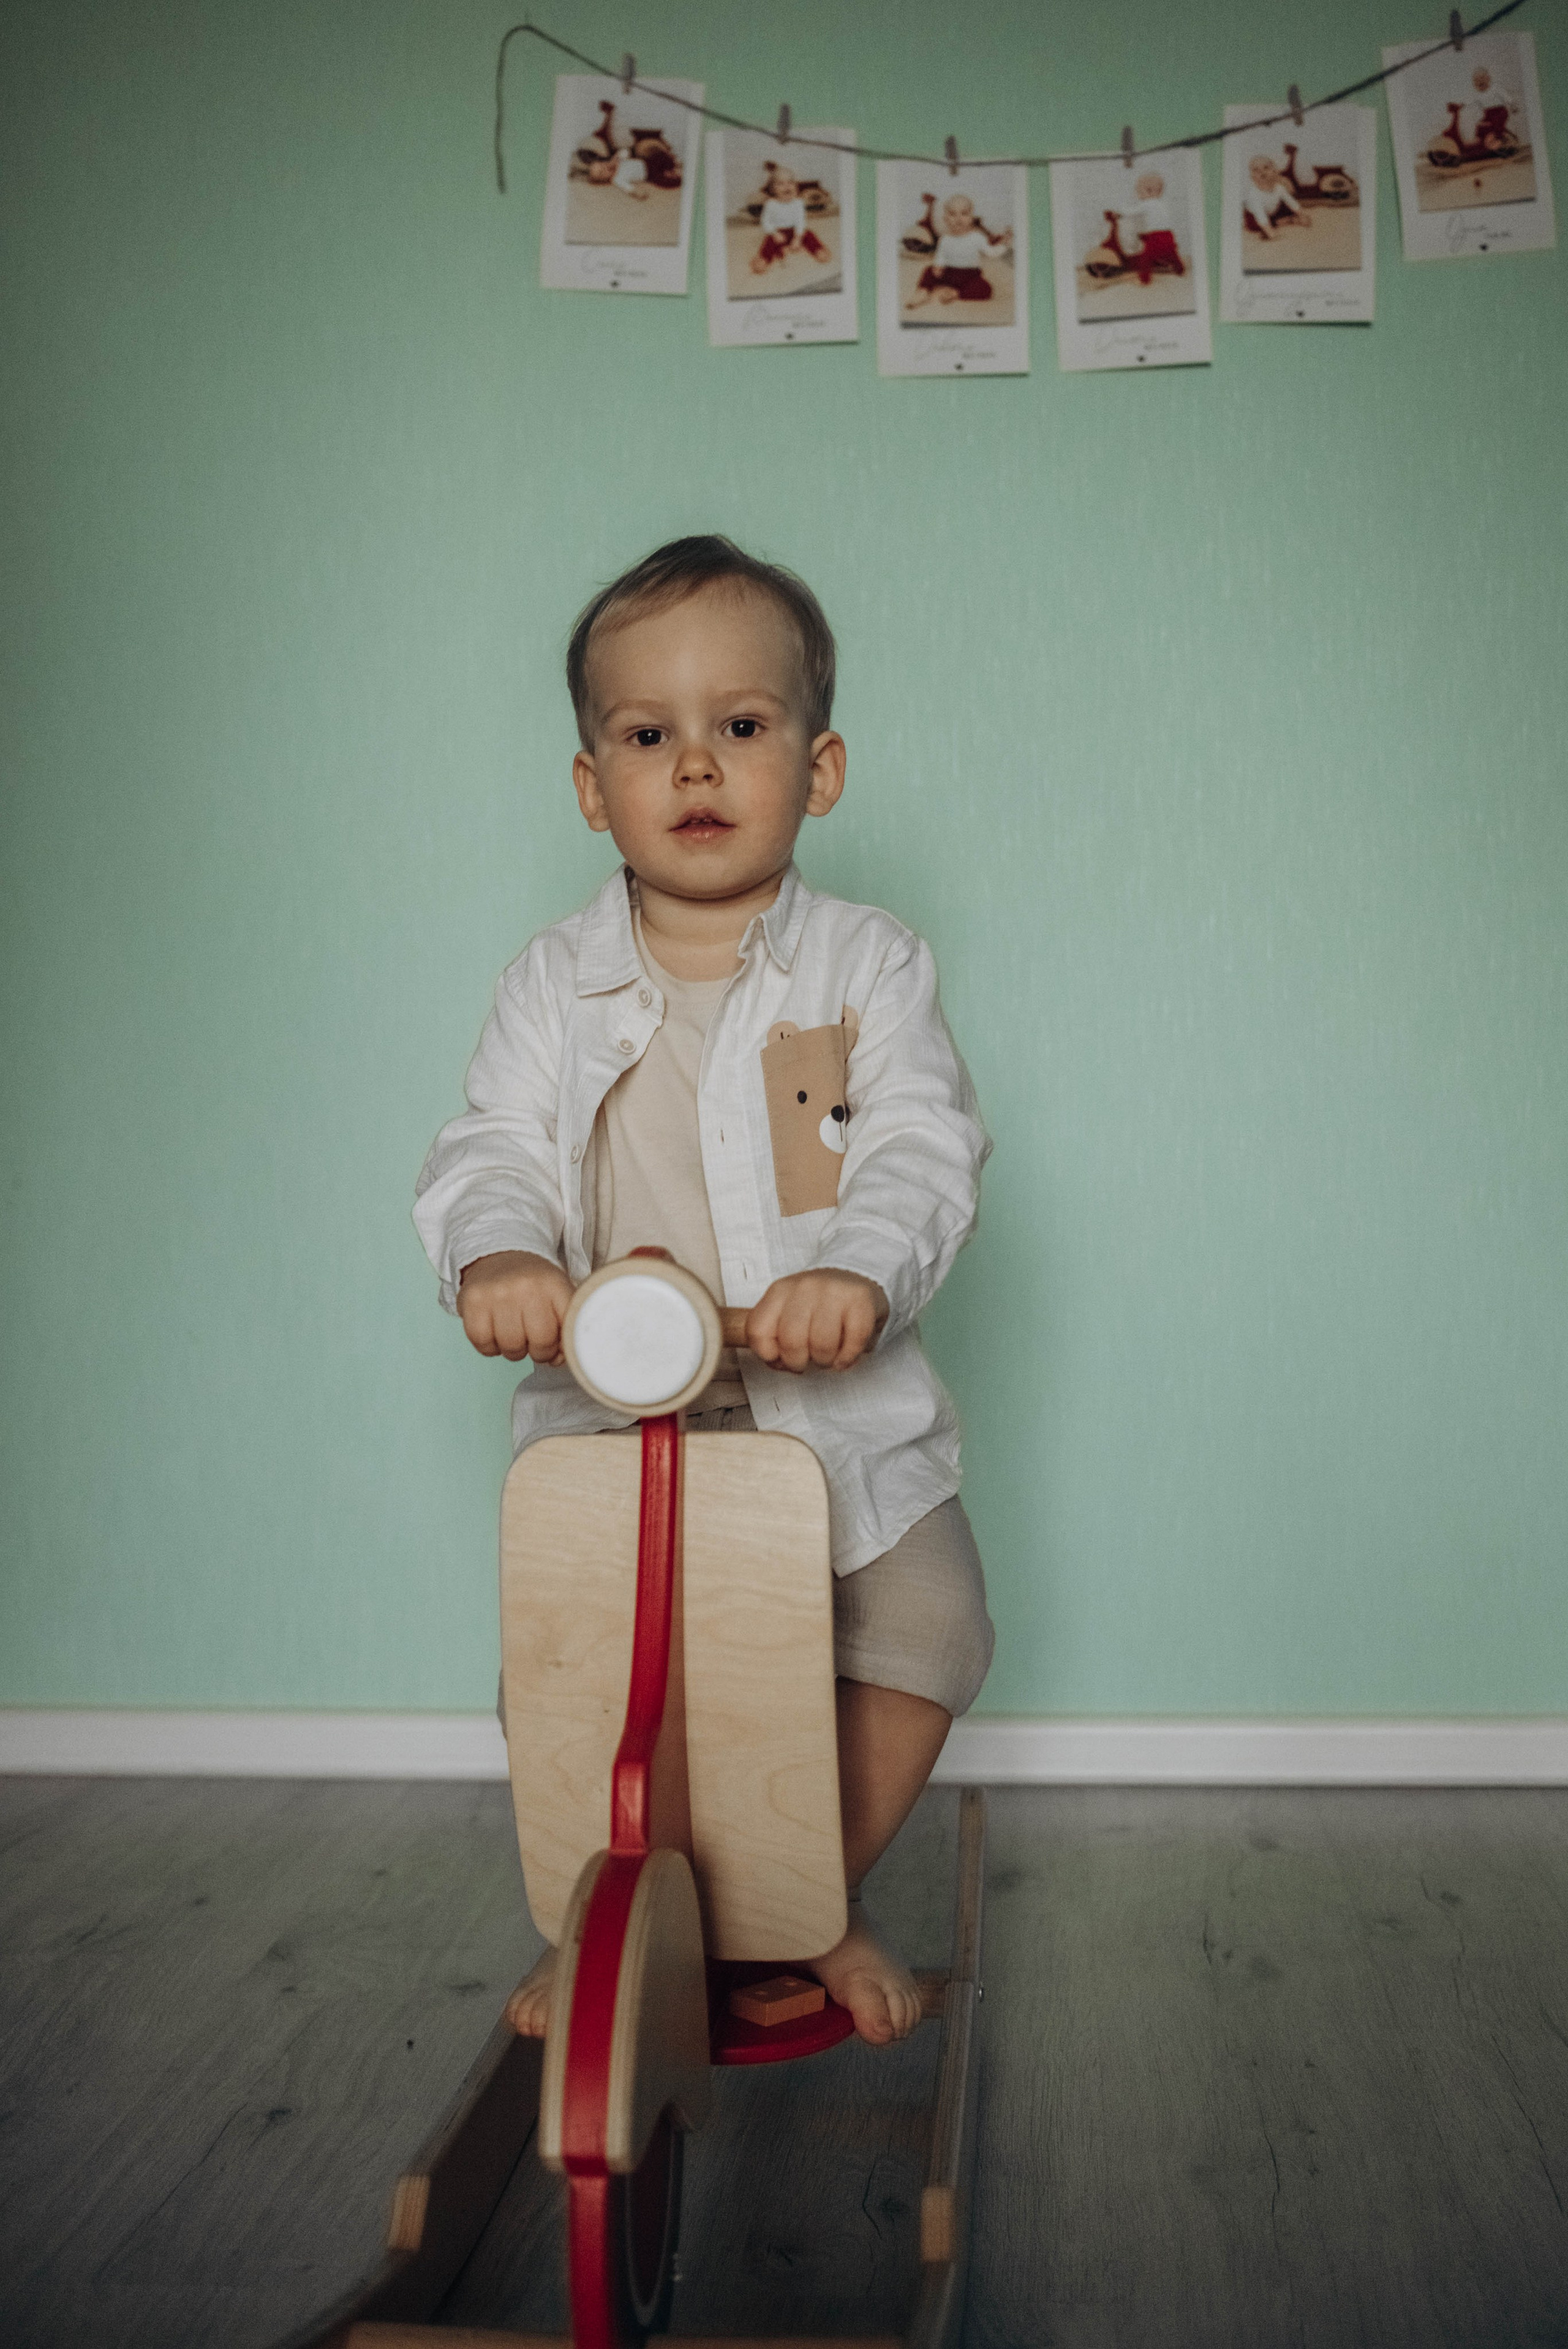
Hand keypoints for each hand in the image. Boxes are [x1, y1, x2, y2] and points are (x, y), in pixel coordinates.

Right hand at [458, 1251, 573, 1363]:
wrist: (498, 1255)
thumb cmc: (533, 1283)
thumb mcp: (558, 1294)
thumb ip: (566, 1327)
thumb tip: (558, 1360)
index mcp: (553, 1284)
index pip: (567, 1331)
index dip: (562, 1345)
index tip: (555, 1343)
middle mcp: (526, 1287)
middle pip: (540, 1343)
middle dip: (538, 1351)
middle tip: (532, 1339)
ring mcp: (497, 1293)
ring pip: (511, 1348)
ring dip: (513, 1350)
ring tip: (514, 1334)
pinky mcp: (472, 1301)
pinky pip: (483, 1344)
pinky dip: (490, 1347)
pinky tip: (494, 1333)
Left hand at [744, 1269, 888, 1374]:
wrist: (855, 1275)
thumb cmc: (818, 1303)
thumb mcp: (786, 1310)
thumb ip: (771, 1334)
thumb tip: (775, 1361)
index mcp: (779, 1291)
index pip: (758, 1332)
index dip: (768, 1355)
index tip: (781, 1357)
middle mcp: (805, 1287)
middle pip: (791, 1342)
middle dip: (799, 1363)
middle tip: (808, 1359)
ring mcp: (834, 1292)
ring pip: (822, 1345)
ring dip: (826, 1361)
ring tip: (828, 1355)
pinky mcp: (860, 1301)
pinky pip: (853, 1343)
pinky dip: (848, 1357)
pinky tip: (845, 1354)